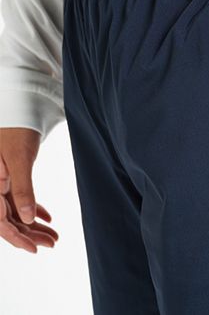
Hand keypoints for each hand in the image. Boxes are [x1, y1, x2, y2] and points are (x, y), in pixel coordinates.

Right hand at [0, 128, 57, 252]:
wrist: (16, 107)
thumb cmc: (16, 129)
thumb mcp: (20, 159)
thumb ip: (22, 189)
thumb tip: (28, 219)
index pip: (0, 222)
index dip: (17, 238)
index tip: (35, 249)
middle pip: (8, 219)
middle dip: (30, 234)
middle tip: (53, 242)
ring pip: (15, 210)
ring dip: (33, 224)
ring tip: (54, 235)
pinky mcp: (8, 176)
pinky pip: (18, 198)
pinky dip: (33, 207)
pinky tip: (48, 217)